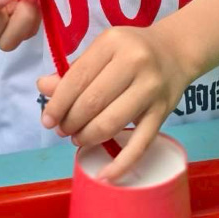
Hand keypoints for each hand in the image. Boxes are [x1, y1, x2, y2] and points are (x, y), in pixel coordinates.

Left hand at [35, 25, 191, 180]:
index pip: (78, 78)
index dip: (58, 103)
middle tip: (64, 130)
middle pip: (93, 102)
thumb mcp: (102, 50)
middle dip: (71, 122)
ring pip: (111, 123)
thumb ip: (74, 71)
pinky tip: (105, 175)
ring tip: (78, 139)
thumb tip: (43, 87)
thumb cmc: (131, 50)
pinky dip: (121, 164)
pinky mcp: (163, 112)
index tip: (47, 120)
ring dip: (88, 137)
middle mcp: (134, 62)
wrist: (175, 51)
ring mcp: (151, 88)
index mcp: (112, 42)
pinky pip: (140, 144)